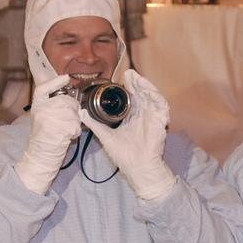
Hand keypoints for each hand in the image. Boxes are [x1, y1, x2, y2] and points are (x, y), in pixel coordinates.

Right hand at [14, 73, 81, 194]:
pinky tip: (68, 135)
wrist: (41, 155)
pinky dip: (76, 131)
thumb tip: (67, 96)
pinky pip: (76, 123)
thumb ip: (51, 106)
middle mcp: (42, 109)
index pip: (43, 88)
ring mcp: (52, 118)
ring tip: (65, 130)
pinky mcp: (62, 127)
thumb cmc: (43, 138)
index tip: (65, 78)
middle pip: (66, 100)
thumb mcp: (41, 117)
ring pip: (74, 112)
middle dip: (72, 110)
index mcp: (37, 106)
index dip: (55, 82)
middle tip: (66, 121)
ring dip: (75, 122)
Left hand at [81, 70, 176, 200]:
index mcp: (132, 117)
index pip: (131, 97)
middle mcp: (143, 114)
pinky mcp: (160, 122)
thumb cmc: (125, 156)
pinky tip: (148, 91)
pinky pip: (161, 105)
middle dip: (136, 82)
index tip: (120, 78)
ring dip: (145, 86)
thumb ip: (94, 124)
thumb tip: (81, 113)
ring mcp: (152, 117)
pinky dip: (156, 96)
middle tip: (128, 73)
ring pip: (151, 96)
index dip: (127, 87)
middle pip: (141, 93)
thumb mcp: (106, 136)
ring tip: (136, 78)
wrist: (137, 169)